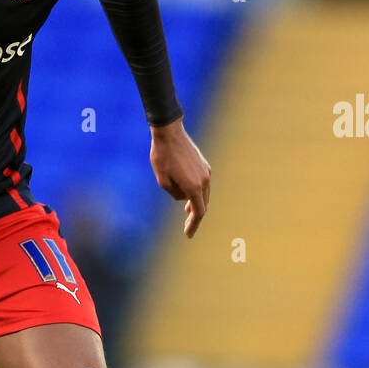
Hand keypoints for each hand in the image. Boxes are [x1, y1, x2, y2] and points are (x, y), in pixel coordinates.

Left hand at [149, 117, 210, 237]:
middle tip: (188, 229)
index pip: (198, 212)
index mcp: (194, 186)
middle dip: (195, 217)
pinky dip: (197, 193)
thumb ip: (174, 194)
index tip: (188, 235)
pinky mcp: (204, 165)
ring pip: (203, 194)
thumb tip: (184, 198)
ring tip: (188, 212)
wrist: (169, 132)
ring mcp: (206, 171)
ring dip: (197, 204)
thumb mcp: (162, 180)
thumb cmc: (162, 156)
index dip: (193, 225)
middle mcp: (204, 180)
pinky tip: (189, 195)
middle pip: (203, 205)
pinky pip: (203, 184)